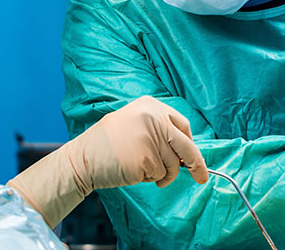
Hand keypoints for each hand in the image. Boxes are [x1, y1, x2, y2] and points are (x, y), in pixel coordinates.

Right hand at [7, 96, 206, 226]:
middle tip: (201, 177)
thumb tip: (185, 150)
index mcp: (151, 106)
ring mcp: (150, 138)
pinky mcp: (145, 158)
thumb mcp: (134, 122)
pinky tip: (134, 171)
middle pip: (185, 146)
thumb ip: (158, 129)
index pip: (183, 126)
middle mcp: (153, 118)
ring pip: (172, 166)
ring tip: (143, 170)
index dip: (191, 144)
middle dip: (196, 164)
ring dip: (162, 175)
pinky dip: (150, 179)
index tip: (196, 158)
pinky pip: (159, 175)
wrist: (83, 157)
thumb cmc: (108, 144)